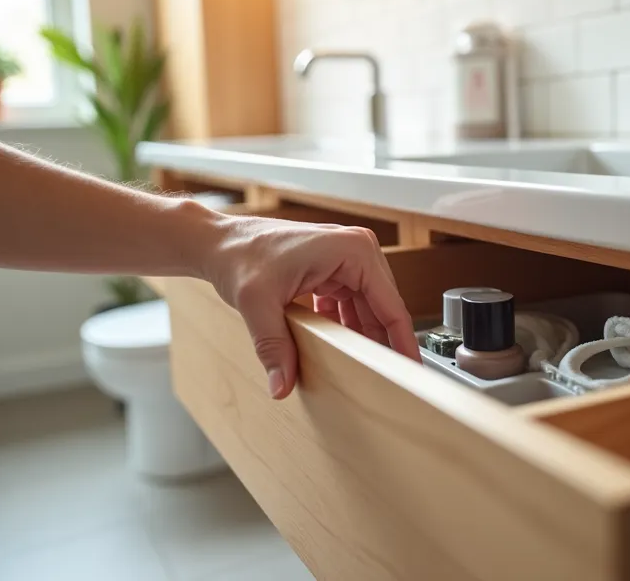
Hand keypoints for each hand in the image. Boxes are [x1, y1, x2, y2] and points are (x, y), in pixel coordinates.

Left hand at [200, 214, 419, 398]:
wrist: (217, 243)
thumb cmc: (238, 254)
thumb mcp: (257, 303)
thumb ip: (273, 346)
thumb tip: (282, 386)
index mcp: (353, 250)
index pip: (390, 304)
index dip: (402, 341)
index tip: (412, 370)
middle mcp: (357, 251)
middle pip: (383, 309)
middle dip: (381, 343)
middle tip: (386, 381)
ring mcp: (347, 260)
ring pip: (369, 310)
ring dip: (363, 338)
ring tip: (366, 371)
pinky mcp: (335, 270)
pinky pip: (351, 306)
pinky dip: (346, 329)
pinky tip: (342, 352)